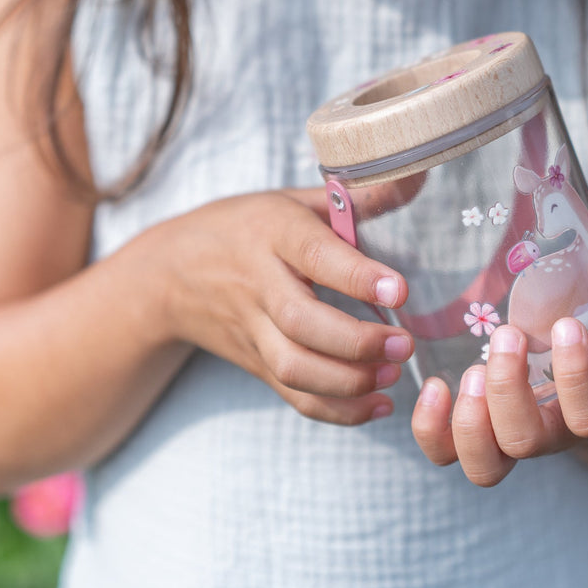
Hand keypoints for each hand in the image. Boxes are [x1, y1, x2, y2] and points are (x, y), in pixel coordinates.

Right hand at [147, 189, 413, 424]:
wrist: (170, 272)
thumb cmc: (246, 226)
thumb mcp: (293, 200)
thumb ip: (357, 197)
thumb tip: (418, 177)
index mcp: (273, 232)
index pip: (314, 255)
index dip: (357, 276)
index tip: (399, 289)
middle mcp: (259, 283)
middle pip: (301, 322)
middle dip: (357, 342)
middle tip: (405, 344)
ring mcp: (253, 329)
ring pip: (294, 367)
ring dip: (348, 382)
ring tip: (393, 373)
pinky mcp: (255, 361)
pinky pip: (292, 395)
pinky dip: (336, 411)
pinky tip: (377, 404)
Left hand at [411, 253, 587, 485]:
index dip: (575, 378)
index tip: (567, 326)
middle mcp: (554, 434)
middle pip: (526, 442)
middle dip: (509, 390)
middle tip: (508, 335)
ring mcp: (513, 437)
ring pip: (484, 466)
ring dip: (469, 423)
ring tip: (469, 371)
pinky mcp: (478, 430)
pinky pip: (446, 453)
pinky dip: (431, 430)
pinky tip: (433, 385)